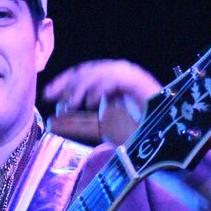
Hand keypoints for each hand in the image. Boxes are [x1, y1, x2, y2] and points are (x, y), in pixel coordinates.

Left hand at [43, 60, 161, 144]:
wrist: (162, 139)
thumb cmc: (135, 134)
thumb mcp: (99, 129)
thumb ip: (77, 125)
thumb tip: (50, 122)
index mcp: (108, 84)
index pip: (82, 77)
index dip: (64, 85)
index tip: (47, 95)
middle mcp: (117, 76)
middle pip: (87, 71)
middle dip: (67, 82)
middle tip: (51, 94)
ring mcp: (128, 77)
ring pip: (100, 72)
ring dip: (83, 86)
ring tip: (72, 102)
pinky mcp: (138, 81)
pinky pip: (116, 78)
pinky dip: (102, 87)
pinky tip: (91, 102)